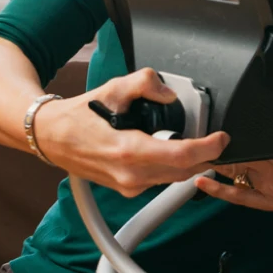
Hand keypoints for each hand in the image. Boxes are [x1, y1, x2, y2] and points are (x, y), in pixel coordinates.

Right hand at [31, 68, 229, 196]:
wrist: (51, 138)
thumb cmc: (78, 117)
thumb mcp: (112, 88)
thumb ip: (145, 83)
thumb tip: (168, 92)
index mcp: (129, 151)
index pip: (182, 156)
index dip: (208, 148)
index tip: (221, 139)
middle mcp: (130, 175)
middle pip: (184, 172)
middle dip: (204, 157)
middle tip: (215, 141)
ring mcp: (129, 186)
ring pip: (173, 179)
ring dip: (189, 164)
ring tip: (197, 145)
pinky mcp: (127, 189)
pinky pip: (160, 180)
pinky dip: (172, 168)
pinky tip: (171, 152)